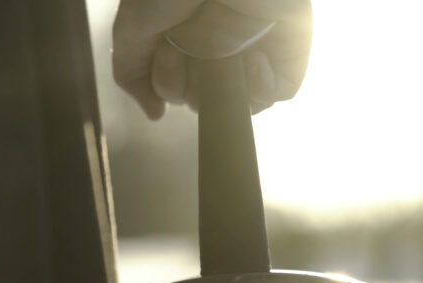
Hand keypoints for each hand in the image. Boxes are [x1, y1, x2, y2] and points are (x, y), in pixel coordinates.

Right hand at [112, 0, 312, 119]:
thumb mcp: (133, 28)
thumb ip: (132, 73)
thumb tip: (155, 114)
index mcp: (186, 36)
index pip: (177, 87)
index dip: (168, 80)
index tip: (166, 47)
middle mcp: (220, 42)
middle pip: (206, 98)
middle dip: (193, 84)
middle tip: (191, 46)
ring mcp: (256, 45)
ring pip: (241, 100)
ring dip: (225, 88)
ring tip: (221, 53)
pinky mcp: (290, 48)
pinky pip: (278, 93)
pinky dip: (261, 87)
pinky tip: (253, 59)